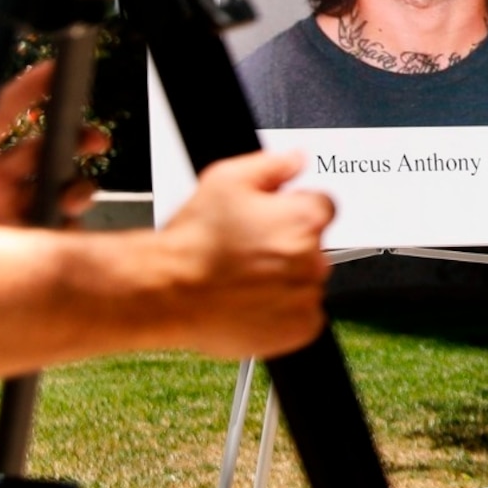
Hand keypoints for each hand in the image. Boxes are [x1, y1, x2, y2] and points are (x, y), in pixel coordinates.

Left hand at [0, 60, 111, 227]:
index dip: (33, 89)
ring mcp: (11, 214)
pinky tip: (66, 226)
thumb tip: (29, 80)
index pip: (5, 111)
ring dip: (77, 190)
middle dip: (77, 140)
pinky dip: (72, 228)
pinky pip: (62, 230)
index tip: (58, 73)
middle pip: (45, 150)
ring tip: (72, 198)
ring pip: (61, 190)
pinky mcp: (26, 244)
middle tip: (94, 141)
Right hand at [149, 151, 334, 359]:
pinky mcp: (299, 329)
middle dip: (286, 246)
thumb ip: (273, 165)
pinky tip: (250, 303)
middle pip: (312, 246)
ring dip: (283, 281)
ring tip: (241, 279)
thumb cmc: (192, 242)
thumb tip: (298, 159)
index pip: (321, 207)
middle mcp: (314, 258)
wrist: (166, 292)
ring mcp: (307, 296)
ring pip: (305, 282)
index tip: (270, 221)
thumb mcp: (226, 179)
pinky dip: (282, 313)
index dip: (291, 211)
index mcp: (305, 219)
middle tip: (247, 252)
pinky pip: (302, 317)